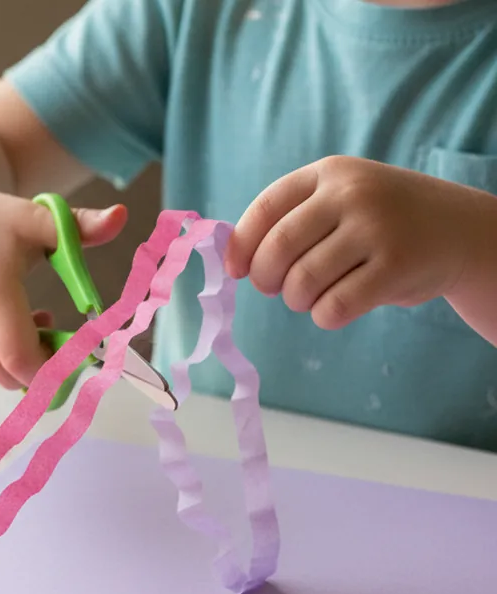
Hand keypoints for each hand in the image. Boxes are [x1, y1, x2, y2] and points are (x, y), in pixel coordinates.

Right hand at [0, 180, 126, 387]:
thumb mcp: (39, 218)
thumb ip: (82, 226)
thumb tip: (122, 216)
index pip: (21, 360)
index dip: (52, 370)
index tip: (74, 357)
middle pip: (9, 375)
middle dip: (39, 366)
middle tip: (55, 333)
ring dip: (15, 362)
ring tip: (27, 322)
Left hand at [225, 156, 481, 329]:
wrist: (461, 231)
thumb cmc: (382, 223)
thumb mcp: (342, 199)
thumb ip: (293, 219)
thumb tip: (236, 261)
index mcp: (330, 173)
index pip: (266, 208)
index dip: (242, 245)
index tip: (236, 270)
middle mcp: (352, 194)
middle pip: (278, 248)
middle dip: (266, 278)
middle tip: (275, 289)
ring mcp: (376, 229)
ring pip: (302, 282)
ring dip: (297, 300)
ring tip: (310, 296)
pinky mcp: (395, 267)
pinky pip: (333, 306)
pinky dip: (324, 316)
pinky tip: (335, 308)